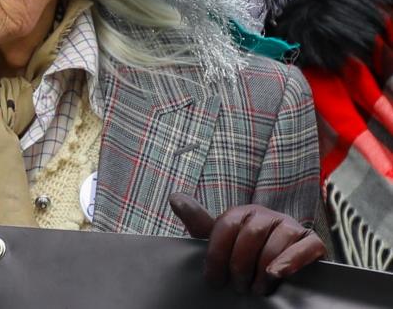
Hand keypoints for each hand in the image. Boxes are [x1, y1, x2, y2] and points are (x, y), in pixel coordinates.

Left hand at [170, 192, 325, 294]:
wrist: (281, 271)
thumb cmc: (245, 256)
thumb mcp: (220, 240)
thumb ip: (199, 222)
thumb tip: (174, 197)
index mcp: (243, 212)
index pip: (226, 225)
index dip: (217, 254)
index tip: (213, 279)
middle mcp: (267, 215)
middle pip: (250, 234)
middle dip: (240, 265)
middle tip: (237, 287)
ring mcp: (291, 226)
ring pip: (276, 242)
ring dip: (262, 270)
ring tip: (256, 289)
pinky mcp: (312, 242)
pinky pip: (306, 247)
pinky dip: (291, 261)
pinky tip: (276, 274)